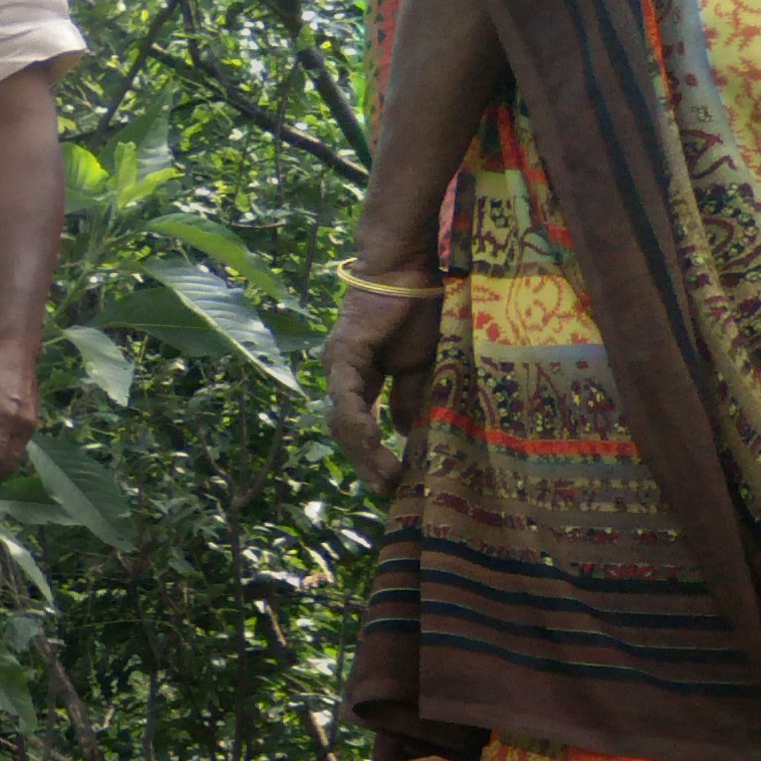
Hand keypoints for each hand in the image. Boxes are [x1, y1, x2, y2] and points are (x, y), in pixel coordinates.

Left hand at [322, 282, 443, 500]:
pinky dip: (359, 421)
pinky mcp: (344, 354)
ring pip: (345, 421)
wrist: (411, 269)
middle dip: (367, 465)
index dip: (375, 457)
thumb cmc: (418, 309)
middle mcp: (343, 377)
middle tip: (388, 491)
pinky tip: (374, 442)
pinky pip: (349, 397)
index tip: (395, 484)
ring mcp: (339, 366)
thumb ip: (410, 398)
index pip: (362, 428)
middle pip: (348, 433)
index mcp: (361, 380)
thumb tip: (403, 433)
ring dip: (365, 453)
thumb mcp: (421, 365)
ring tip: (388, 477)